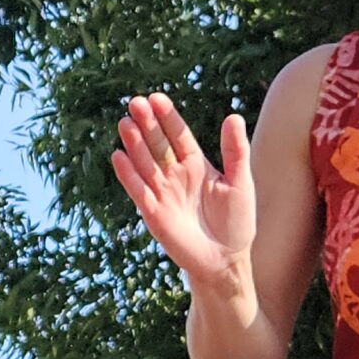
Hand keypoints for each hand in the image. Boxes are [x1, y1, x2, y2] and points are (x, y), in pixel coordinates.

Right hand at [109, 95, 254, 286]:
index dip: (168, 117)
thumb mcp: (240, 181)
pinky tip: (118, 156)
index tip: (157, 98)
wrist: (226, 259)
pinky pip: (138, 190)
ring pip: (145, 163)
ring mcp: (163, 193)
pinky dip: (128, 174)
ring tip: (125, 122)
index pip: (178, 136)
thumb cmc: (237, 221)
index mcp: (196, 165)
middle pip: (158, 144)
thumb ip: (235, 151)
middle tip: (135, 103)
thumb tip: (232, 116)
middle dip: (147, 124)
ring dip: (134, 144)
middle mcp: (176, 175)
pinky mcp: (153, 212)